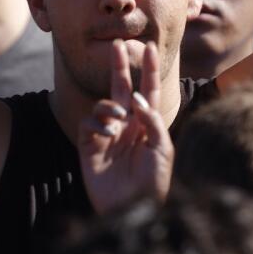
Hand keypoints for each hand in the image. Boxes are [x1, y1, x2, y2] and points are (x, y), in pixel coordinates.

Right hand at [78, 40, 173, 214]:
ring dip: (110, 105)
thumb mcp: (162, 149)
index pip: (147, 91)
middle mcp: (128, 126)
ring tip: (119, 120)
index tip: (149, 47)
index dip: (148, 70)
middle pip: (121, 89)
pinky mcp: (91, 147)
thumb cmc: (155, 182)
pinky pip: (90, 124)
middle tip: (117, 44)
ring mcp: (108, 135)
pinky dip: (98, 124)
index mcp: (147, 125)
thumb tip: (135, 97)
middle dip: (119, 67)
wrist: (135, 209)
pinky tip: (107, 135)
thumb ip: (151, 120)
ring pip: (103, 105)